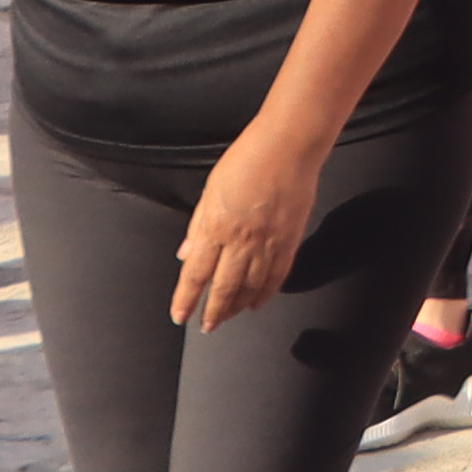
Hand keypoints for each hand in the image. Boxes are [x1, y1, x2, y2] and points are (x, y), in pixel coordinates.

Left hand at [169, 142, 317, 330]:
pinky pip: (278, 274)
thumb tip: (185, 253)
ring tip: (231, 317)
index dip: (186, 299)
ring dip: (239, 306)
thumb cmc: (249, 158)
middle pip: (224, 287)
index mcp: (216, 226)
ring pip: (252, 286)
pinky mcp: (291, 239)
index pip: (196, 273)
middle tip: (208, 326)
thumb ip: (198, 225)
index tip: (180, 315)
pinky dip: (268, 292)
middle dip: (214, 311)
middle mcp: (241, 240)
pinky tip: (260, 301)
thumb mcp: (211, 189)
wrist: (289, 145)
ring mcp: (269, 243)